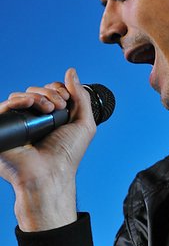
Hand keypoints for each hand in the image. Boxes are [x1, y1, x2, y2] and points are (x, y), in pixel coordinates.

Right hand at [0, 68, 95, 230]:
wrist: (50, 173)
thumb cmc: (68, 154)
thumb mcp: (84, 123)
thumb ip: (80, 96)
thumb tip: (71, 71)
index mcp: (50, 119)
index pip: (48, 92)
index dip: (57, 90)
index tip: (66, 101)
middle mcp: (33, 121)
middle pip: (35, 92)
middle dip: (49, 93)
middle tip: (58, 107)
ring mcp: (18, 124)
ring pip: (20, 97)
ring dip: (36, 96)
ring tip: (48, 109)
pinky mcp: (3, 129)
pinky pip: (3, 107)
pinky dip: (16, 100)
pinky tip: (28, 102)